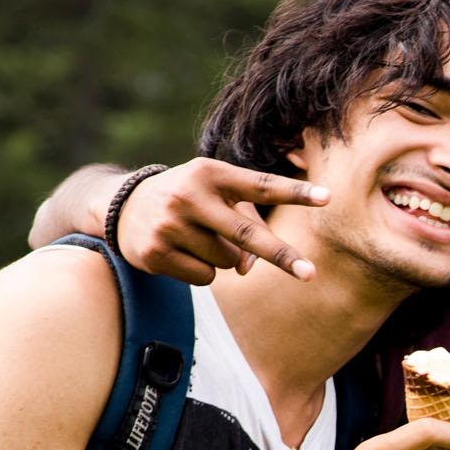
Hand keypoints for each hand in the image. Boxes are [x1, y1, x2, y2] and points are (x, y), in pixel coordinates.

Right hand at [115, 158, 330, 283]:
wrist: (122, 207)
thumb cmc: (188, 200)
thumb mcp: (215, 195)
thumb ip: (245, 223)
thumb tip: (247, 267)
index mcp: (209, 173)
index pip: (260, 185)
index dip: (295, 192)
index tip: (327, 198)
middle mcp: (189, 196)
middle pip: (247, 234)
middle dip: (281, 255)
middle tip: (310, 273)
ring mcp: (170, 225)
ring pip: (228, 261)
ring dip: (225, 257)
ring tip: (198, 237)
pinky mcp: (156, 253)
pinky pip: (206, 277)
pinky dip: (203, 271)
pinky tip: (182, 252)